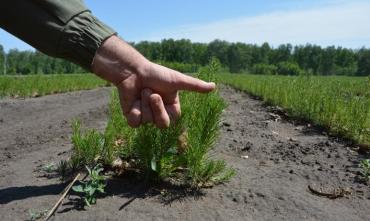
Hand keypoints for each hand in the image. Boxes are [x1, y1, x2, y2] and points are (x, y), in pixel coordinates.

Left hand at [92, 36, 214, 127]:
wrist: (132, 71)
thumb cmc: (156, 74)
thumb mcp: (177, 80)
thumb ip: (195, 86)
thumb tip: (214, 86)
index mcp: (171, 106)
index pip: (173, 119)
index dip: (164, 109)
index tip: (158, 95)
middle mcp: (160, 112)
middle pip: (162, 124)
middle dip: (155, 108)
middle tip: (150, 93)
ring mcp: (146, 116)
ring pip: (147, 122)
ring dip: (143, 104)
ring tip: (141, 91)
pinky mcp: (133, 117)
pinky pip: (135, 123)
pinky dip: (134, 111)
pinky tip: (133, 101)